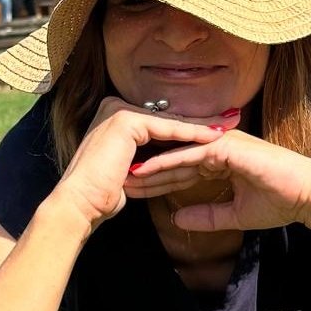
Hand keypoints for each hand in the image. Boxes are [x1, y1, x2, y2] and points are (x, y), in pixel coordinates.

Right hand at [53, 97, 226, 229]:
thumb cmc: (101, 196)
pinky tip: (214, 138)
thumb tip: (164, 163)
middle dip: (201, 123)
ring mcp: (118, 111)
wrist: (79, 203)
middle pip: (167, 119)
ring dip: (202, 127)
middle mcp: (114, 107)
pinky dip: (192, 134)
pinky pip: (167, 129)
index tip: (217, 131)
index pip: (161, 122)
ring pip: (170, 122)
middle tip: (231, 122)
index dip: (190, 128)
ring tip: (230, 127)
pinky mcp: (125, 120)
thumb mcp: (129, 169)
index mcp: (114, 116)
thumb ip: (145, 157)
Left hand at [127, 127, 310, 233]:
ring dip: (151, 165)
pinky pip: (192, 154)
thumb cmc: (280, 203)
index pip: (179, 170)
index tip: (130, 191)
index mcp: (219, 161)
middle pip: (173, 159)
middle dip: (145, 172)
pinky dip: (169, 161)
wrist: (309, 196)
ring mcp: (223, 145)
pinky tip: (148, 169)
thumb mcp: (234, 215)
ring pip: (178, 154)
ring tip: (124, 175)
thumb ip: (206, 216)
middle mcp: (218, 149)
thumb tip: (177, 220)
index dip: (155, 181)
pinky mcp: (229, 147)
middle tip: (117, 180)